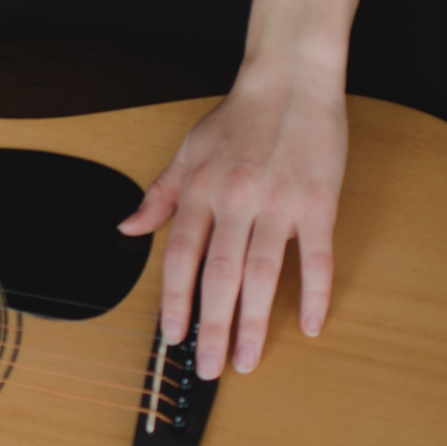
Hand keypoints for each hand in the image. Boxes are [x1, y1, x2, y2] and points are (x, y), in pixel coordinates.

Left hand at [119, 67, 346, 377]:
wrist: (290, 79)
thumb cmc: (240, 116)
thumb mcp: (188, 151)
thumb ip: (160, 195)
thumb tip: (127, 228)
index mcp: (201, 191)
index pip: (181, 257)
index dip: (175, 301)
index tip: (172, 337)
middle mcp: (235, 201)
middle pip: (219, 276)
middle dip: (212, 327)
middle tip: (209, 367)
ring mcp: (279, 204)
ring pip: (262, 274)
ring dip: (254, 322)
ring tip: (248, 359)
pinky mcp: (319, 203)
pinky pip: (316, 257)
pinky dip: (314, 293)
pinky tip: (310, 324)